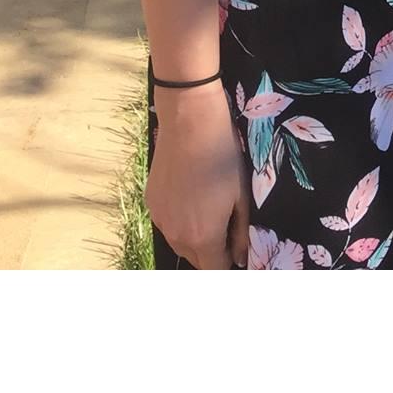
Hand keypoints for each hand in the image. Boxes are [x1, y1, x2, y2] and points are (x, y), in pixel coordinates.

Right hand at [146, 80, 249, 267]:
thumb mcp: (241, 195)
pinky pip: (168, 223)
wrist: (189, 122)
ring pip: (180, 243)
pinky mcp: (151, 202)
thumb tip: (240, 258)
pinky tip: (190, 196)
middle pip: (196, 260)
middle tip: (227, 229)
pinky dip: (180, 220)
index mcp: (203, 238)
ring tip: (209, 209)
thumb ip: (240, 233)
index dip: (228, 264)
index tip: (237, 254)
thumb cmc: (222, 156)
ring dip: (195, 238)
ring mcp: (160, 220)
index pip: (215, 270)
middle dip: (212, 253)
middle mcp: (177, 236)